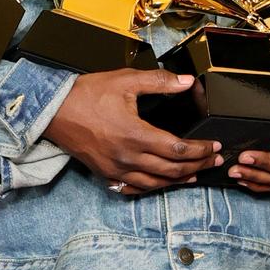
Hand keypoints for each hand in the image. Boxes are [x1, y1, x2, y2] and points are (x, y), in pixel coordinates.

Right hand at [42, 67, 223, 194]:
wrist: (54, 111)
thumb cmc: (87, 94)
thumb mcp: (126, 80)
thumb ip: (160, 81)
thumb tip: (187, 82)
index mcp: (136, 135)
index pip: (178, 149)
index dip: (201, 150)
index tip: (215, 146)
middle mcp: (128, 158)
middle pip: (172, 170)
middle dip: (198, 165)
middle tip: (214, 160)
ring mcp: (116, 170)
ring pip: (156, 183)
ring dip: (179, 180)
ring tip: (195, 173)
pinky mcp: (106, 174)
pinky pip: (135, 188)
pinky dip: (154, 187)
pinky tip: (162, 182)